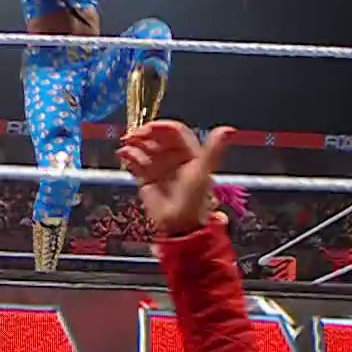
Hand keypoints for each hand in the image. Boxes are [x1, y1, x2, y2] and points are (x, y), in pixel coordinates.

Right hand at [118, 122, 235, 236]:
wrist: (178, 224)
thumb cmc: (194, 198)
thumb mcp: (203, 171)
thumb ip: (213, 150)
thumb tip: (227, 130)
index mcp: (189, 152)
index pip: (175, 132)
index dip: (163, 127)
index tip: (151, 128)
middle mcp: (173, 157)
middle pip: (157, 138)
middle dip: (145, 133)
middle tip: (135, 135)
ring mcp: (159, 166)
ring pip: (145, 148)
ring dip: (135, 143)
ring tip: (127, 143)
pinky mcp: (146, 177)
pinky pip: (136, 162)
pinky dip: (129, 156)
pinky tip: (124, 153)